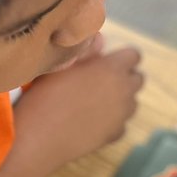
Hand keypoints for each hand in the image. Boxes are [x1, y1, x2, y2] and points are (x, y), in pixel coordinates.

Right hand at [13, 45, 143, 170]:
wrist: (38, 137)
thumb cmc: (46, 94)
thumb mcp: (62, 63)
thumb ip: (86, 49)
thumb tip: (102, 39)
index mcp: (113, 68)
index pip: (134, 55)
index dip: (121, 56)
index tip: (106, 60)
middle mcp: (124, 91)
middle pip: (138, 79)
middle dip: (124, 76)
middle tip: (100, 80)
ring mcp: (122, 115)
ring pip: (132, 102)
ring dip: (120, 99)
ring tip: (94, 101)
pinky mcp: (115, 135)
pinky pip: (121, 124)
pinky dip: (111, 122)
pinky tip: (91, 121)